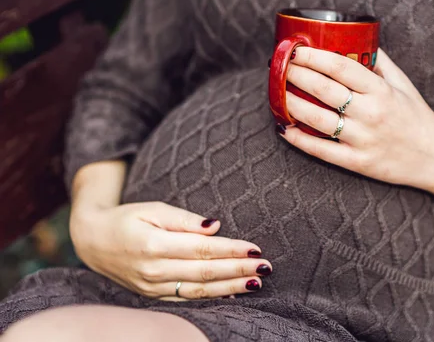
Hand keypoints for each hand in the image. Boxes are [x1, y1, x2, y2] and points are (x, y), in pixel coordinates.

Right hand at [70, 202, 270, 300]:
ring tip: (256, 283)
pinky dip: (211, 298)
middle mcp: (154, 269)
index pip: (202, 249)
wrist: (92, 241)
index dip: (231, 250)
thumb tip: (215, 226)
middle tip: (266, 268)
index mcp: (154, 244)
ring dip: (231, 287)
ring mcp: (152, 286)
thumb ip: (184, 219)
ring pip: (199, 291)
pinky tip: (232, 293)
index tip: (256, 249)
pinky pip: (186, 299)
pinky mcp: (152, 295)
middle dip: (238, 270)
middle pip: (205, 272)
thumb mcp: (153, 208)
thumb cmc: (127, 218)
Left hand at [278, 47, 433, 194]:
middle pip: (323, 89)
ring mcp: (363, 139)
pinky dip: (299, 139)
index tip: (295, 49)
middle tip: (277, 66)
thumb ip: (380, 63)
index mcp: (381, 90)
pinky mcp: (357, 162)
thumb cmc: (416, 117)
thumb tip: (358, 39)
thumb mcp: (403, 84)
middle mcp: (371, 113)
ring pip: (317, 119)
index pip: (340, 66)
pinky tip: (283, 128)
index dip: (313, 56)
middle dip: (295, 75)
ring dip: (291, 104)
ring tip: (276, 93)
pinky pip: (322, 150)